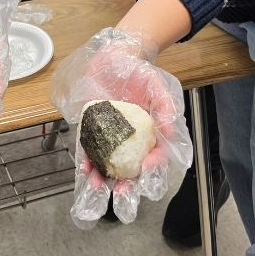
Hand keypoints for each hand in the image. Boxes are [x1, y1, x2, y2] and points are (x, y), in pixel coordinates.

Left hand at [49, 28, 192, 226]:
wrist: (114, 58)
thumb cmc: (139, 72)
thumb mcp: (157, 84)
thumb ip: (165, 106)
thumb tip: (169, 131)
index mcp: (152, 133)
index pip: (156, 156)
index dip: (154, 167)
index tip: (146, 170)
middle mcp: (132, 141)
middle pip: (132, 170)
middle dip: (128, 187)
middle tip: (123, 197)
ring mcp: (111, 139)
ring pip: (109, 167)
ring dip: (103, 182)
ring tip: (98, 193)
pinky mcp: (92, 132)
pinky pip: (89, 152)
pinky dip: (87, 164)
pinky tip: (86, 172)